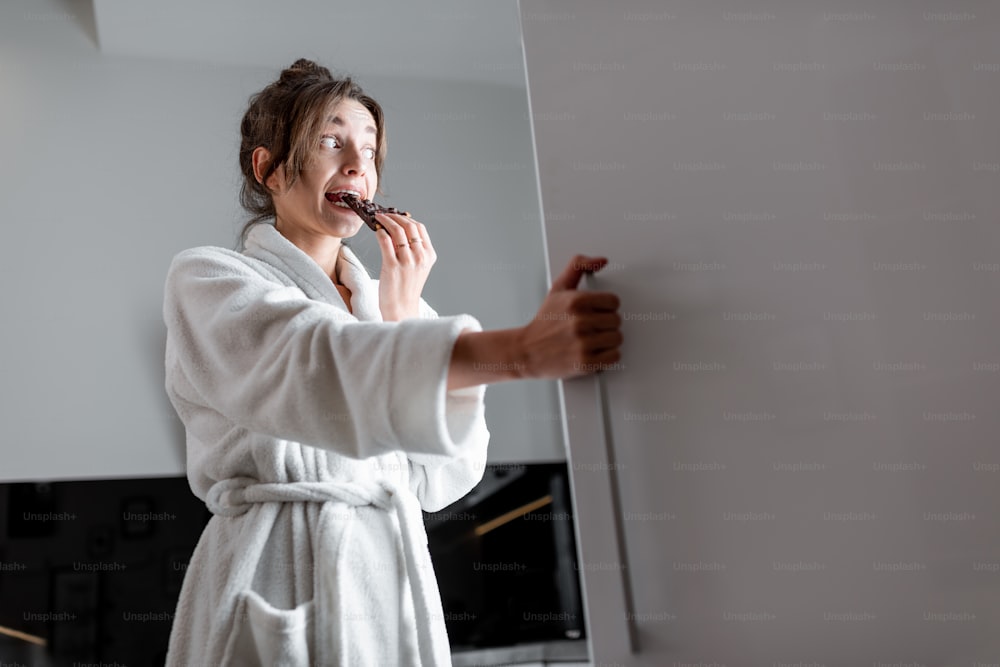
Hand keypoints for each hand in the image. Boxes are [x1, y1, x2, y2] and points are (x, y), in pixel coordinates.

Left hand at [374, 212, 435, 320]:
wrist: (401, 309)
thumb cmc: (406, 288)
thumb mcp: (418, 267)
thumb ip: (414, 250)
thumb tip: (399, 229)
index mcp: (429, 256)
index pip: (420, 228)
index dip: (406, 219)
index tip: (396, 216)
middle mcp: (420, 257)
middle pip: (408, 226)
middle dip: (394, 216)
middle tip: (384, 214)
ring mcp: (407, 262)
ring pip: (396, 231)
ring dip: (385, 220)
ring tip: (377, 218)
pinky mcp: (392, 266)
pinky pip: (385, 241)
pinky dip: (379, 232)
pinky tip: (376, 231)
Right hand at [516, 254, 622, 378]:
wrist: (527, 351)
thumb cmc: (544, 322)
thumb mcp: (558, 288)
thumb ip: (578, 267)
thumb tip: (601, 261)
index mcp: (576, 302)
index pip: (614, 302)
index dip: (605, 307)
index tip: (595, 311)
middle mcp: (580, 322)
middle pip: (616, 321)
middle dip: (605, 324)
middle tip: (590, 327)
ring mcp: (583, 343)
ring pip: (617, 338)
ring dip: (607, 340)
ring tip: (591, 339)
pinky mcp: (586, 363)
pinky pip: (614, 357)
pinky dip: (607, 356)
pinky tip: (593, 351)